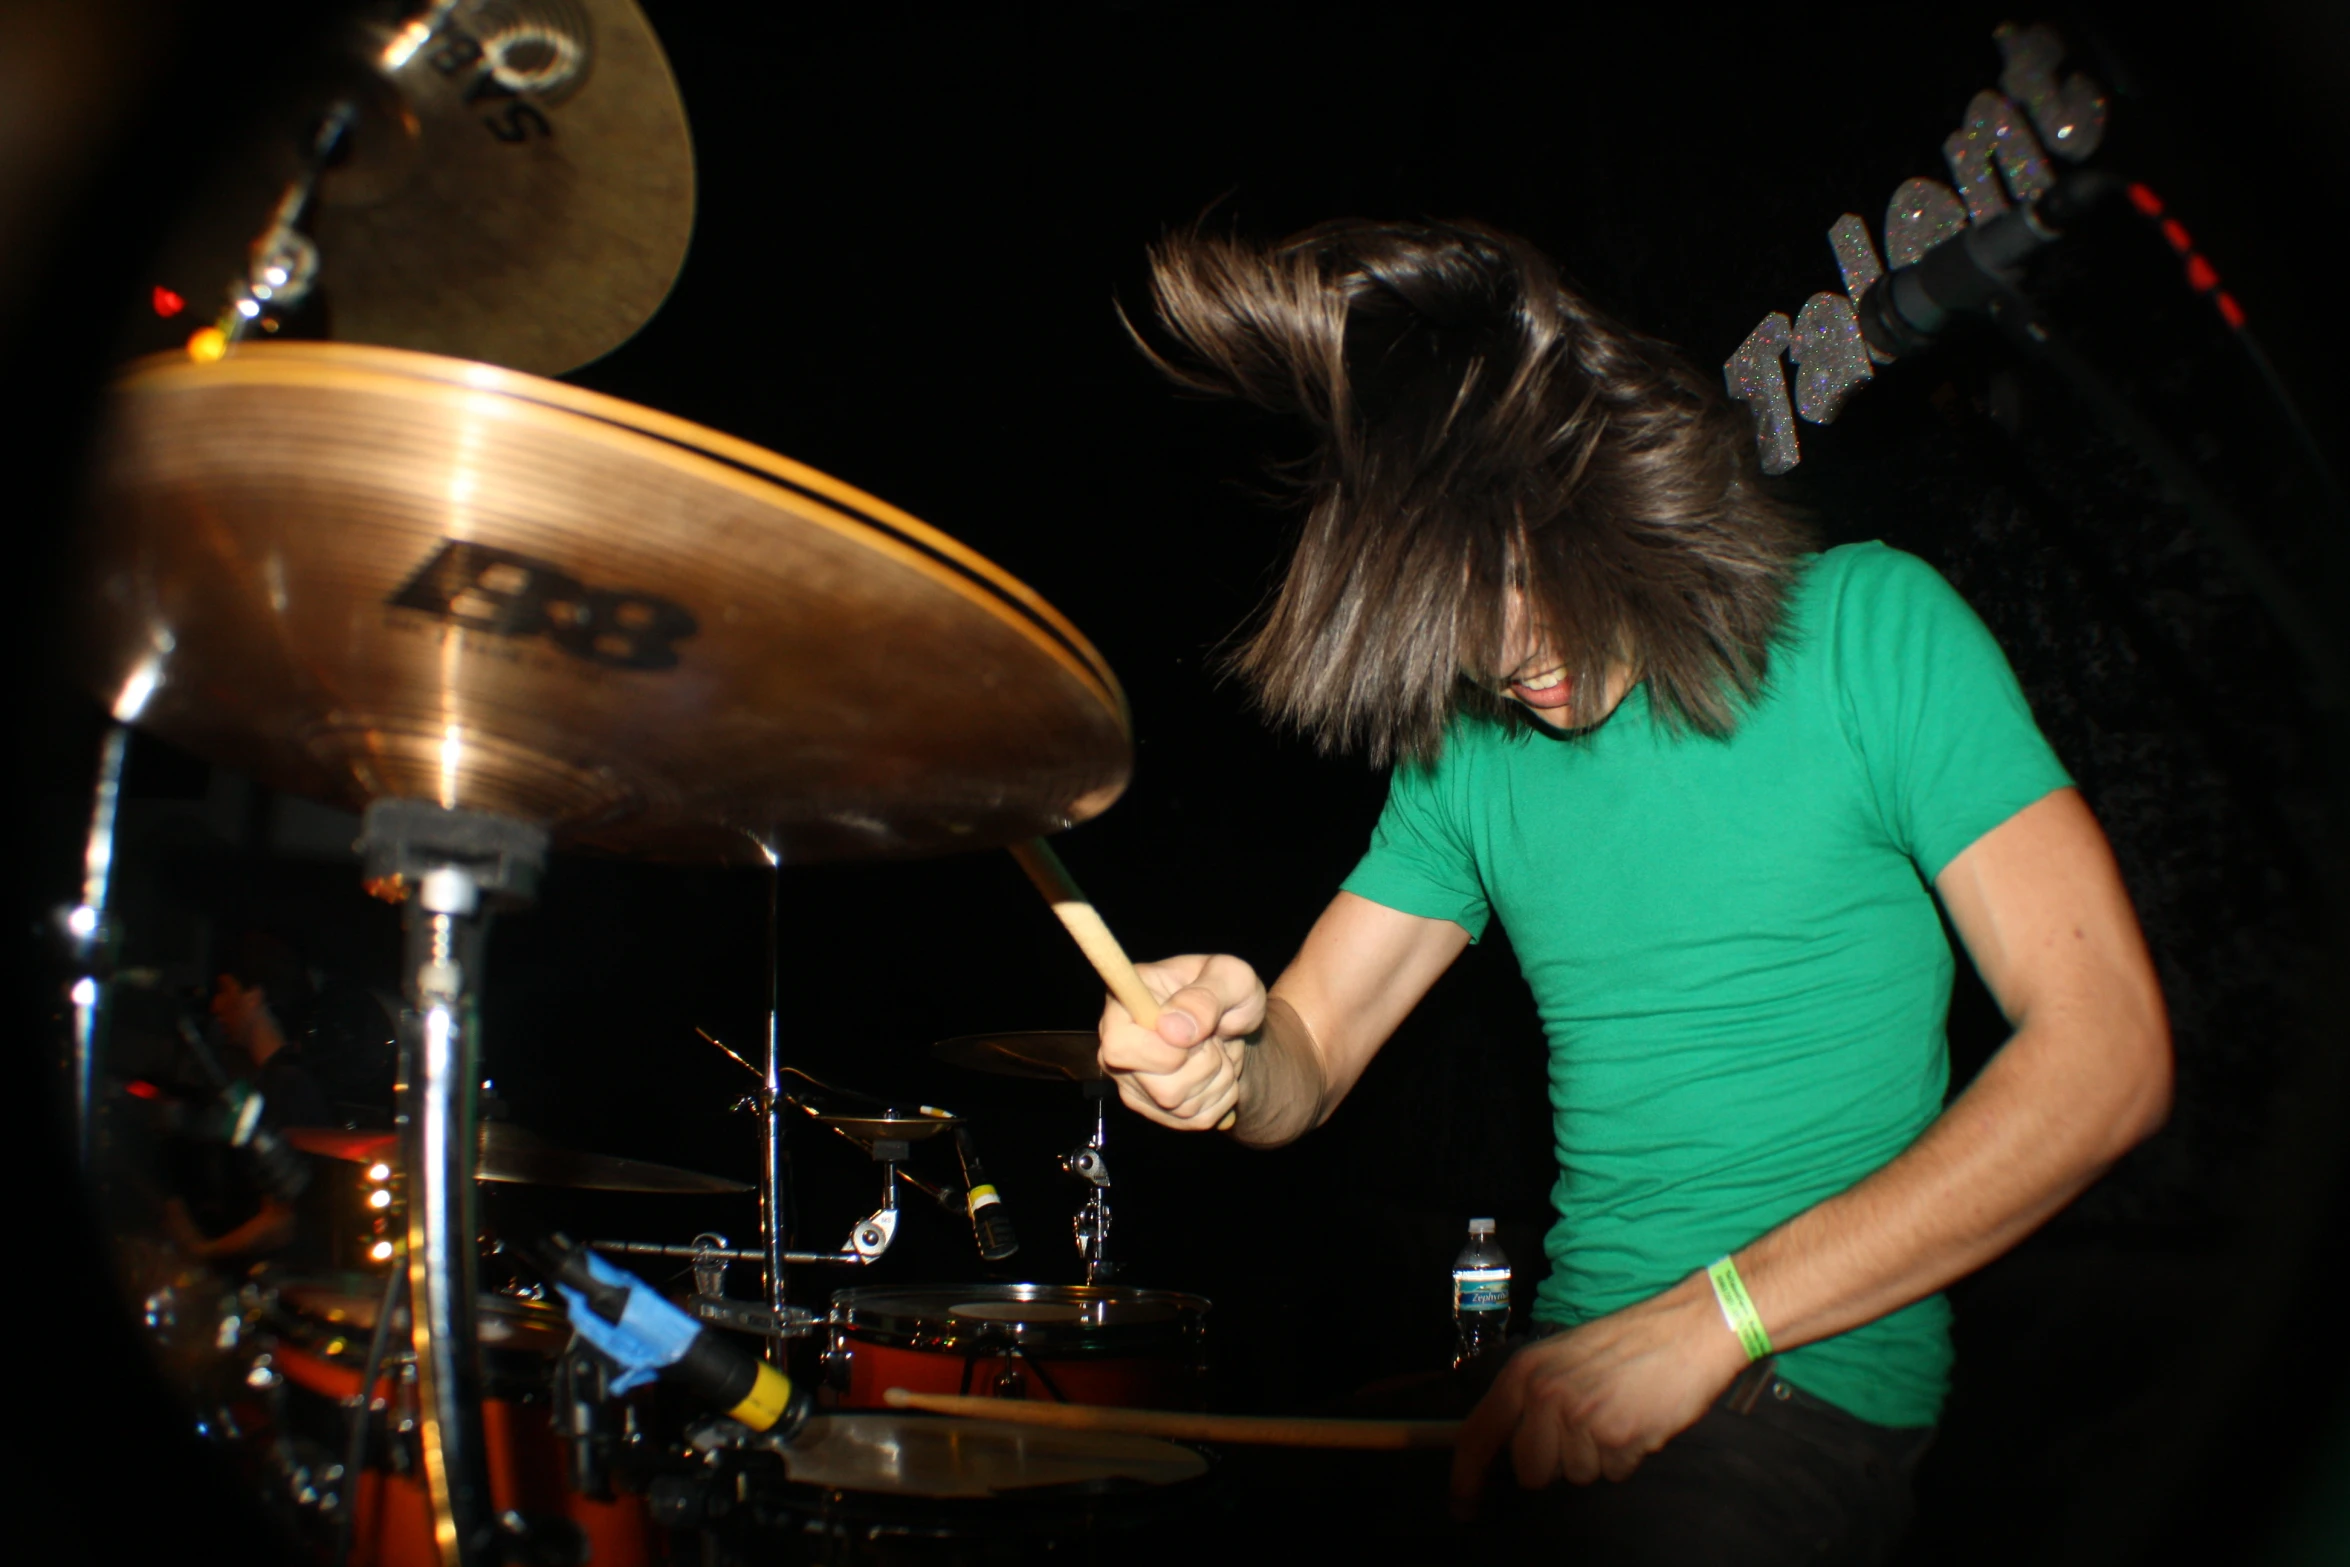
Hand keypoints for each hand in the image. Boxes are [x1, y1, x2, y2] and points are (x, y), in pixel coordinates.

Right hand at [1097, 953, 1262, 1130]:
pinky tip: (1217, 1072)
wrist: (1236, 1022)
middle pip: (1161, 1088)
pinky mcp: (1154, 1109)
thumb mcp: (1230, 977)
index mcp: (1124, 1002)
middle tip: (1214, 1037)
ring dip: (1217, 1079)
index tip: (1196, 1036)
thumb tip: (1173, 1027)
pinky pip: (1194, 1120)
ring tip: (1219, 1051)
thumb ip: (1205, 997)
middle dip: (1205, 1066)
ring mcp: (1133, 1083)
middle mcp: (1118, 1047)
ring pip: (1180, 1106)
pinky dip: (1221, 1098)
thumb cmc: (1227, 991)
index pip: (1120, 1047)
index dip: (1162, 1051)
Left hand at [1449, 1272, 1747, 1511]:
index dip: (1465, 1478)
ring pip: (1577, 1476)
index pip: (1477, 1434)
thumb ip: (1531, 1396)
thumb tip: (1508, 1446)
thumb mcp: (1561, 1356)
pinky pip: (1614, 1473)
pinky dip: (1628, 1457)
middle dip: (1557, 1464)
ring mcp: (1581, 1417)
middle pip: (1530, 1471)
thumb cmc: (1626, 1343)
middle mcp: (1545, 1395)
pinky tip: (1639, 1420)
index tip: (1462, 1507)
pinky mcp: (1618, 1436)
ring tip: (1616, 1416)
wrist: (1687, 1329)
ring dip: (1598, 1458)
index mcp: (1524, 1372)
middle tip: (1585, 1429)